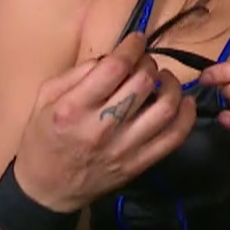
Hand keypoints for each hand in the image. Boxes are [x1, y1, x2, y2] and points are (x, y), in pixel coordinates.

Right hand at [12, 32, 195, 211]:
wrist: (47, 190)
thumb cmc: (42, 139)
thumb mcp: (43, 99)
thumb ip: (76, 74)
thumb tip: (110, 57)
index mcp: (73, 108)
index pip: (114, 68)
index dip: (132, 47)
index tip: (137, 39)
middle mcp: (102, 128)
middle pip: (142, 83)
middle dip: (149, 64)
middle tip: (145, 61)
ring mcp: (125, 148)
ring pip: (165, 108)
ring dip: (172, 86)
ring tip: (164, 79)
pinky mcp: (140, 163)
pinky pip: (174, 137)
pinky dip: (186, 115)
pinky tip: (183, 102)